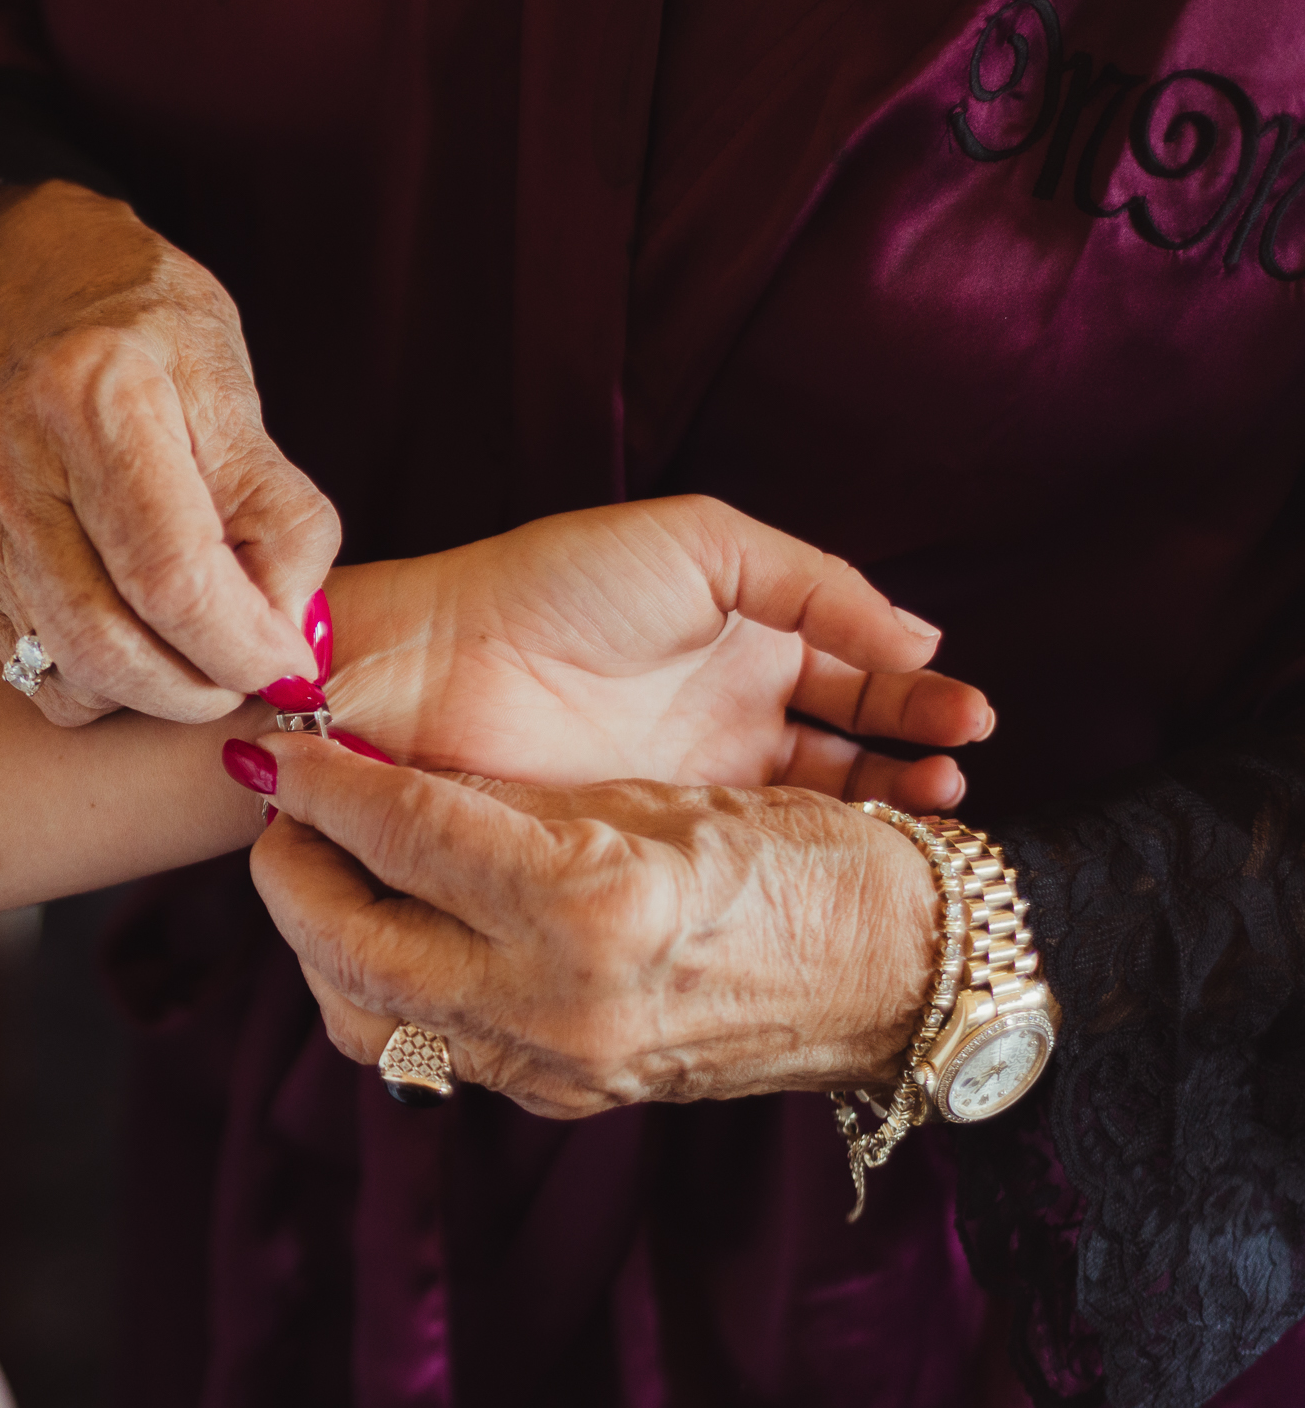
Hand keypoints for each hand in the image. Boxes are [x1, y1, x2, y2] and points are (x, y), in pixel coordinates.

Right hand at [0, 180, 339, 725]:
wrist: (46, 298)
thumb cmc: (159, 345)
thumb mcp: (240, 399)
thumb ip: (280, 519)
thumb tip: (284, 643)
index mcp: (94, 397)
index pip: (169, 574)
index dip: (240, 644)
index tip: (290, 666)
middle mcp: (13, 459)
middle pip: (103, 641)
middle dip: (197, 688)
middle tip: (249, 675)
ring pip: (65, 670)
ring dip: (153, 692)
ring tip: (201, 651)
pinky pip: (33, 668)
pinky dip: (102, 682)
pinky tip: (136, 633)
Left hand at [247, 750, 940, 1116]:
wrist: (908, 977)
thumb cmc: (808, 856)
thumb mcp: (661, 798)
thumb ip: (515, 802)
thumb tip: (388, 782)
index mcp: (593, 903)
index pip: (404, 832)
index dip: (326, 780)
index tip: (279, 746)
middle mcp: (563, 1002)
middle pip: (348, 948)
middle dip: (291, 876)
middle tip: (280, 819)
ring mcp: (560, 1067)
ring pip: (369, 1022)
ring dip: (323, 944)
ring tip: (325, 874)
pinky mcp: (565, 1097)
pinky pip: (428, 1055)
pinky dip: (385, 993)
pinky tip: (396, 932)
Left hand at [322, 494, 991, 807]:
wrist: (435, 664)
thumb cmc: (556, 585)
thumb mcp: (704, 547)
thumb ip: (817, 586)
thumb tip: (923, 640)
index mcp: (748, 643)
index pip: (863, 681)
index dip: (920, 702)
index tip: (972, 722)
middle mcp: (728, 722)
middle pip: (854, 753)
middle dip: (917, 763)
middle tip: (961, 775)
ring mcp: (694, 791)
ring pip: (814, 812)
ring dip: (880, 810)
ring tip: (931, 809)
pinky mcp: (654, 852)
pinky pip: (748, 861)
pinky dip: (808, 859)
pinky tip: (853, 854)